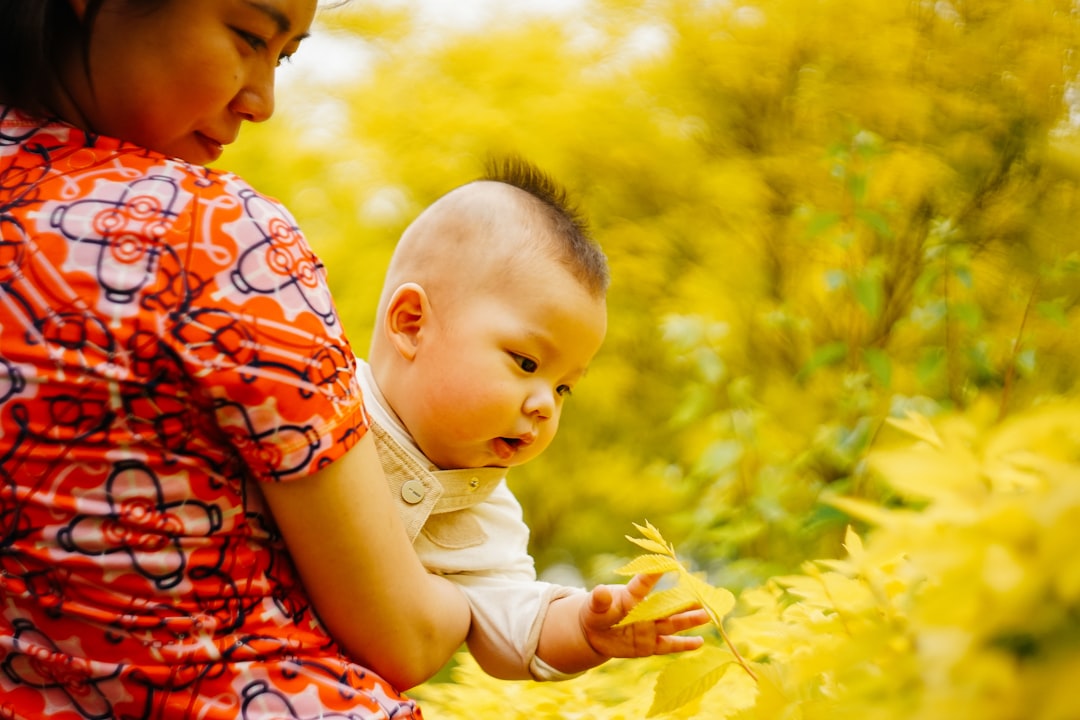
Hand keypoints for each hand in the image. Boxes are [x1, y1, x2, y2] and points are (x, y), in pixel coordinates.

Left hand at [579, 573, 708, 658]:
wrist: (595, 633)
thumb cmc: (597, 612)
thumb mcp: (594, 606)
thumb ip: (599, 600)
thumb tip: (600, 590)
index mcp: (631, 597)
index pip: (642, 584)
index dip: (653, 574)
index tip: (669, 563)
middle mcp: (645, 611)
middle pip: (667, 605)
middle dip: (684, 601)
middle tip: (704, 594)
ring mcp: (649, 628)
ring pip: (672, 624)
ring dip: (689, 620)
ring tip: (707, 614)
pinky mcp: (650, 645)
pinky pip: (668, 646)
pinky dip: (683, 645)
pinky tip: (700, 642)